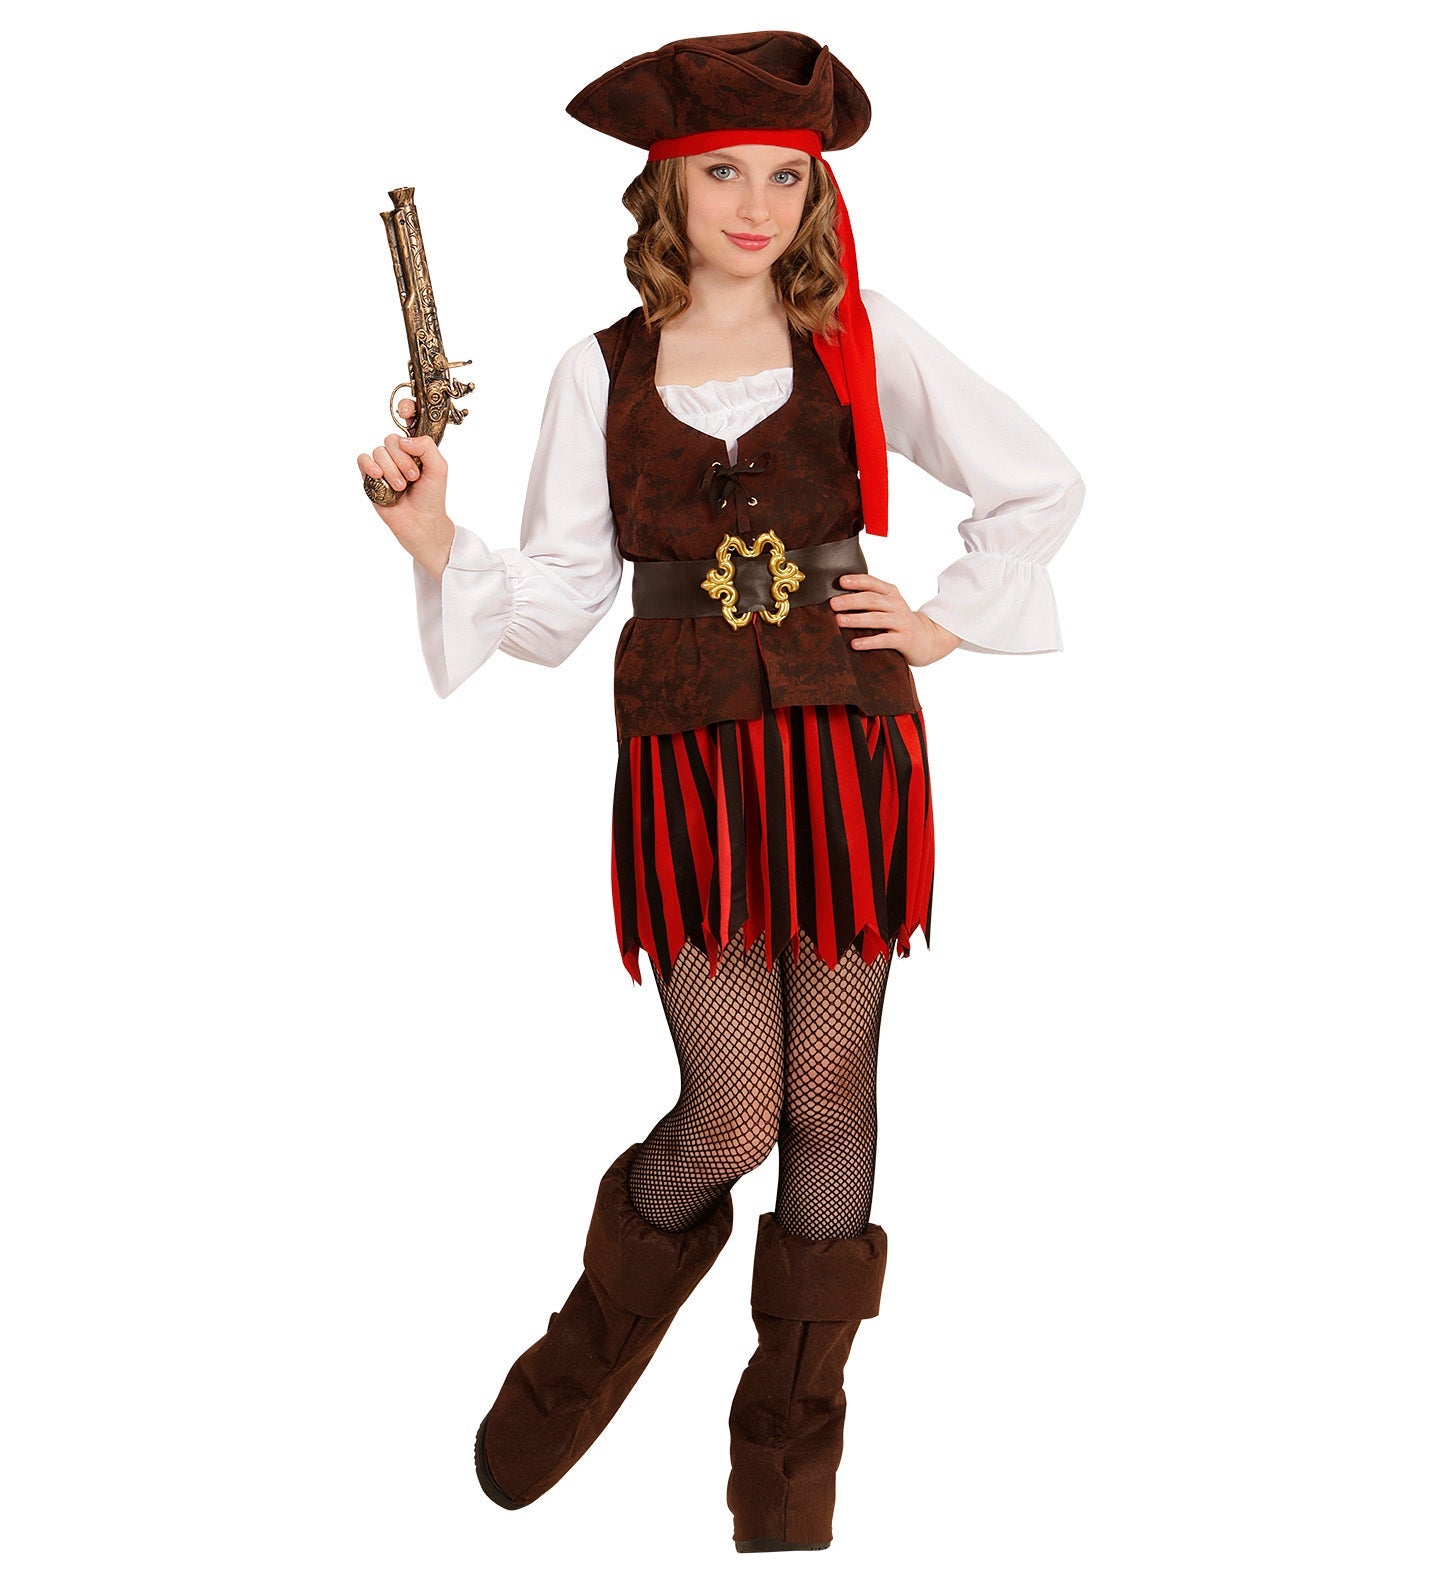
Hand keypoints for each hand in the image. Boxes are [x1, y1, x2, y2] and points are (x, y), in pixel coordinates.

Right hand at [357, 397, 455, 581]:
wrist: (421, 522)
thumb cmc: (431, 496)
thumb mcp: (439, 468)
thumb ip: (426, 446)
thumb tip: (402, 440)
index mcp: (416, 446)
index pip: (408, 419)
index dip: (406, 409)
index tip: (405, 413)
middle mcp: (399, 452)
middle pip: (392, 439)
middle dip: (403, 459)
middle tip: (413, 477)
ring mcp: (384, 463)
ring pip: (379, 451)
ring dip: (392, 470)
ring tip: (401, 486)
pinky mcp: (370, 475)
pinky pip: (363, 459)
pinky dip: (370, 466)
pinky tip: (379, 477)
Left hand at [829, 573, 963, 666]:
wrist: (927, 639)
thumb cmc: (899, 621)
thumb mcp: (888, 605)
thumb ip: (870, 599)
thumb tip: (837, 598)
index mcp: (891, 593)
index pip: (873, 583)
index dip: (857, 581)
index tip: (840, 582)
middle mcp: (897, 605)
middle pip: (872, 600)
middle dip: (851, 601)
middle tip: (833, 604)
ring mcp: (902, 622)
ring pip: (877, 619)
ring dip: (856, 619)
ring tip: (839, 621)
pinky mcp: (905, 640)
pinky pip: (885, 640)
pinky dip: (868, 641)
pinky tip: (854, 643)